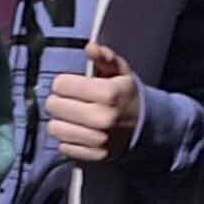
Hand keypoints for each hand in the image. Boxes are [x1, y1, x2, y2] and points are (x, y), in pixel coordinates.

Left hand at [44, 43, 142, 165]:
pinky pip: (65, 147)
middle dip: (59, 101)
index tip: (73, 85)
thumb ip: (104, 57)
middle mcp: (103, 118)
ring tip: (72, 117)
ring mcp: (101, 139)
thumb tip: (90, 48)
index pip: (61, 85)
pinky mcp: (97, 156)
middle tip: (71, 101)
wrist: (148, 126)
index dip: (64, 83)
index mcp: (108, 94)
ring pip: (56, 128)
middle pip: (54, 106)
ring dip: (61, 121)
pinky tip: (78, 132)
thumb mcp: (120, 72)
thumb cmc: (126, 95)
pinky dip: (68, 140)